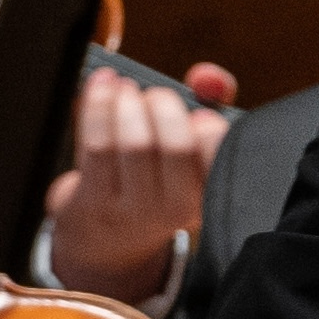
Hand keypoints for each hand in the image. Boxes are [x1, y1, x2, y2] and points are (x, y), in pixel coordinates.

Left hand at [41, 63, 236, 302]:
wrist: (107, 241)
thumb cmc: (154, 180)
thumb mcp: (189, 153)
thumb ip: (209, 104)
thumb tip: (208, 77)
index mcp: (211, 193)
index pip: (223, 159)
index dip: (212, 131)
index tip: (200, 114)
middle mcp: (178, 209)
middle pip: (176, 147)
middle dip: (163, 106)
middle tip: (153, 94)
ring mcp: (135, 210)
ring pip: (133, 143)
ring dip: (126, 103)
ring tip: (122, 89)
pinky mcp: (95, 203)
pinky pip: (97, 146)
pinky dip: (98, 107)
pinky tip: (100, 89)